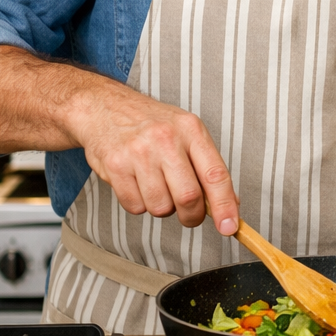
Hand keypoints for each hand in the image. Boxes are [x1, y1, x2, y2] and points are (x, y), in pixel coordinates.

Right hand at [66, 85, 238, 232]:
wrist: (105, 108)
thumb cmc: (151, 124)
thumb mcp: (186, 132)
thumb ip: (208, 165)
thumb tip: (229, 203)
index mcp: (191, 129)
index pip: (216, 174)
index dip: (225, 205)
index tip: (229, 227)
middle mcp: (166, 139)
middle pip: (188, 196)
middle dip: (192, 215)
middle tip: (190, 214)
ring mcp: (139, 152)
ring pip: (160, 206)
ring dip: (162, 207)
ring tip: (157, 187)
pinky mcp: (115, 166)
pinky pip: (135, 206)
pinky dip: (139, 204)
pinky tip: (138, 184)